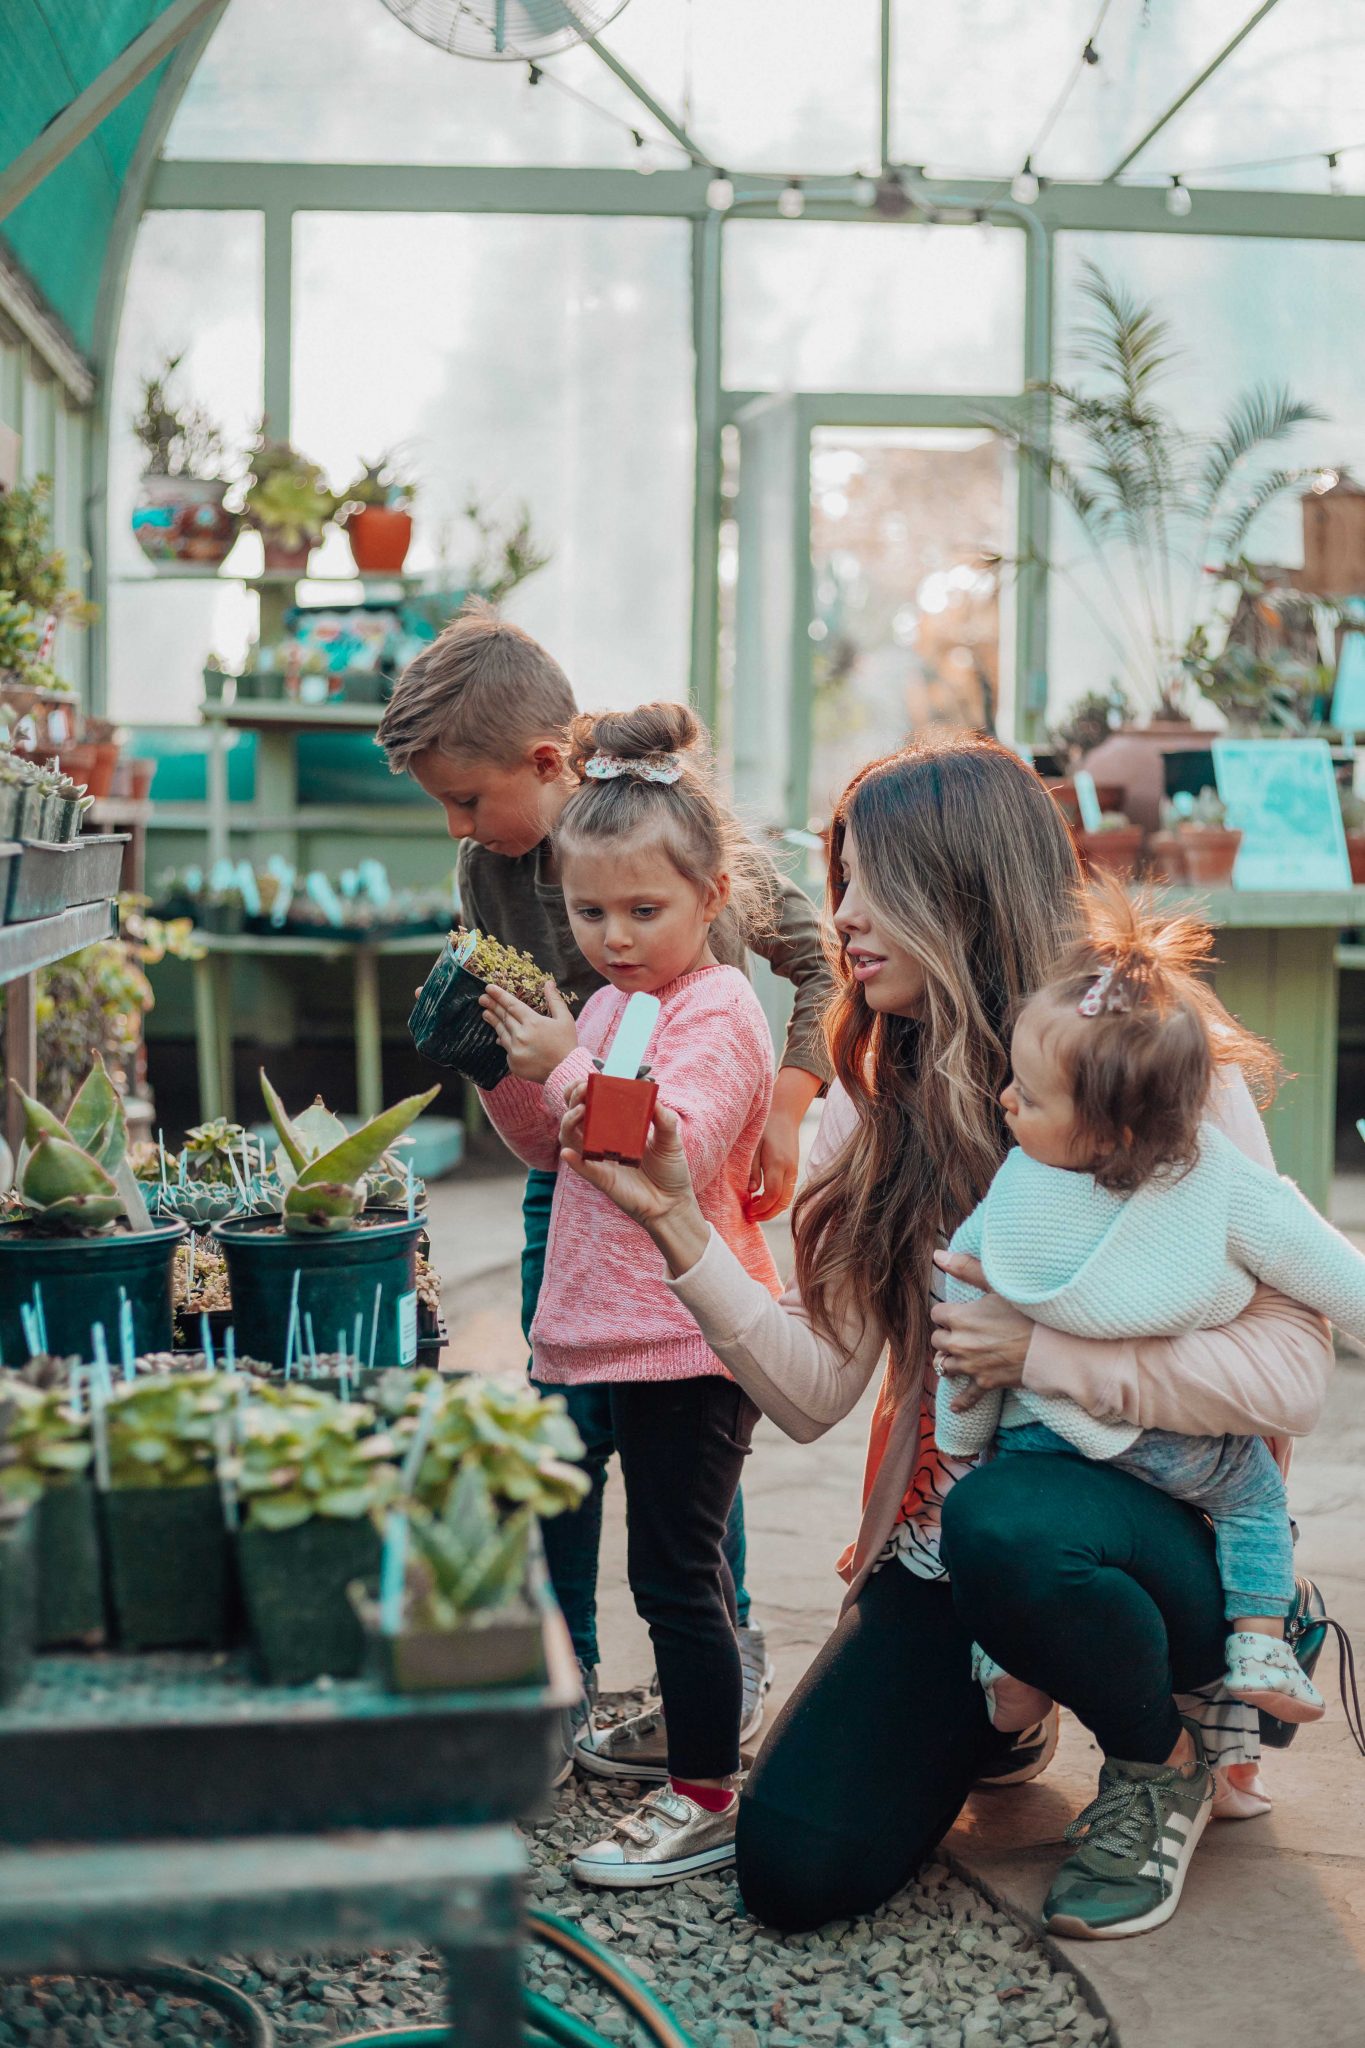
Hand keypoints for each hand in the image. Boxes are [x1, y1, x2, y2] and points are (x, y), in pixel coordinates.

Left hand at [480, 981, 577, 1083]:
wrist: (565, 1071)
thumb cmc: (567, 1044)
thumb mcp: (565, 1019)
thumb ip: (554, 1000)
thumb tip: (549, 983)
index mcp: (533, 1022)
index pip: (512, 1005)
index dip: (499, 995)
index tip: (489, 988)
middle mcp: (521, 1035)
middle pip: (504, 1017)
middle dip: (492, 1006)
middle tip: (482, 998)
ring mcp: (515, 1050)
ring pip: (501, 1032)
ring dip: (493, 1021)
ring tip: (485, 1013)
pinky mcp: (513, 1063)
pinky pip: (506, 1049)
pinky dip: (503, 1041)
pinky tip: (498, 1037)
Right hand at [559, 1086, 709, 1274]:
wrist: (673, 1203)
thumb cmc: (671, 1171)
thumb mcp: (671, 1138)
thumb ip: (663, 1117)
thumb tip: (651, 1094)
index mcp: (618, 1127)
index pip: (593, 1103)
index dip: (584, 1089)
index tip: (589, 1078)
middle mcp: (604, 1140)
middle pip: (576, 1116)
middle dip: (573, 1098)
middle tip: (582, 1091)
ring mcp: (600, 1160)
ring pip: (570, 1138)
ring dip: (569, 1122)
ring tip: (580, 1110)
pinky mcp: (601, 1179)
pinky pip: (582, 1168)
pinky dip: (572, 1160)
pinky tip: (568, 1152)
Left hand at [746, 1067, 820, 1221]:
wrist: (784, 1112)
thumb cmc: (764, 1126)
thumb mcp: (752, 1146)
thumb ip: (752, 1169)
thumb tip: (751, 1192)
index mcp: (777, 1162)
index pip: (772, 1194)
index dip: (761, 1207)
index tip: (747, 1212)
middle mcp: (789, 1169)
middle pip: (783, 1202)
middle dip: (767, 1214)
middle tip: (749, 1217)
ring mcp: (794, 1170)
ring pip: (787, 1200)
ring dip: (772, 1209)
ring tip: (754, 1209)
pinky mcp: (794, 1169)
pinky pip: (787, 1192)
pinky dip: (776, 1201)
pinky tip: (762, 1197)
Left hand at [930, 1249, 1032, 1407]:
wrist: (1051, 1347)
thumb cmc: (1027, 1312)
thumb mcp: (997, 1285)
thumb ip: (966, 1268)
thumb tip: (937, 1254)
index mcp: (959, 1317)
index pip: (937, 1314)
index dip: (947, 1312)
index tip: (958, 1312)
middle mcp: (960, 1343)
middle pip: (938, 1340)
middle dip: (947, 1335)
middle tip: (961, 1331)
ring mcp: (971, 1365)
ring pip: (945, 1365)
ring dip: (951, 1359)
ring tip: (959, 1355)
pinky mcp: (986, 1383)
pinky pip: (968, 1396)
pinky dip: (962, 1401)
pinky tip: (954, 1407)